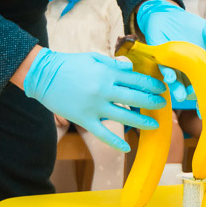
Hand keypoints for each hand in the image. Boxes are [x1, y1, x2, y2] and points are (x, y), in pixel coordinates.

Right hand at [22, 48, 165, 151]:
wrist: (43, 75)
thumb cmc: (69, 64)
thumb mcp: (93, 59)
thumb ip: (113, 65)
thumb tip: (131, 70)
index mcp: (108, 73)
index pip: (136, 80)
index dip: (151, 85)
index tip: (161, 88)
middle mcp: (104, 90)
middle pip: (135, 98)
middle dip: (152, 102)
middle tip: (162, 105)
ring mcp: (94, 106)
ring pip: (124, 117)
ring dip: (142, 122)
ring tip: (154, 125)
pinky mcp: (84, 119)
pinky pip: (103, 133)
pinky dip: (115, 142)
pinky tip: (127, 147)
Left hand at [136, 0, 205, 102]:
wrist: (168, 16)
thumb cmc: (189, 25)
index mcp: (200, 66)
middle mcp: (187, 70)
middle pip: (191, 87)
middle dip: (193, 95)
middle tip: (197, 99)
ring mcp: (174, 66)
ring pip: (176, 82)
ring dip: (178, 90)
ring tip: (181, 96)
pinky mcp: (161, 59)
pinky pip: (164, 69)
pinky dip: (167, 74)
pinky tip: (170, 78)